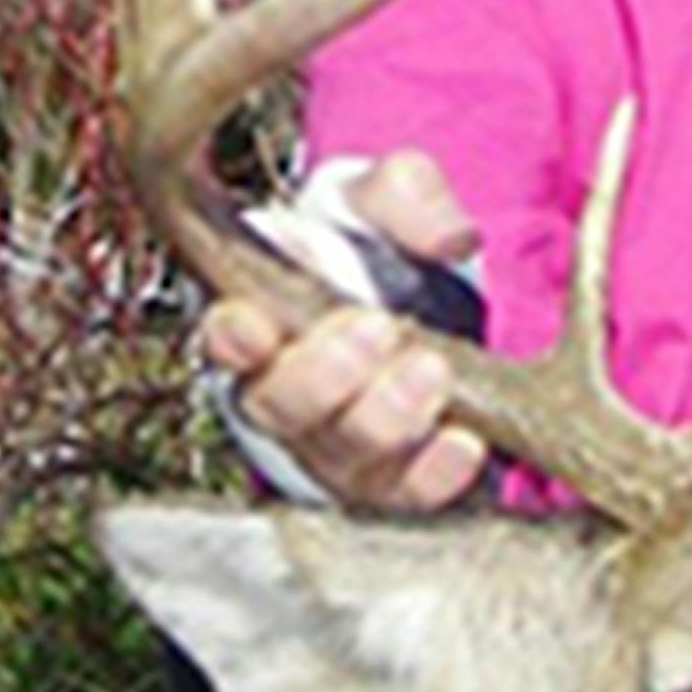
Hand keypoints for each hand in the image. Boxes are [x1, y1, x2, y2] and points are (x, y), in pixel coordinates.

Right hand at [198, 151, 489, 511]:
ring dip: (385, 419)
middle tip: (376, 330)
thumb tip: (447, 237)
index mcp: (263, 321)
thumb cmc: (378, 250)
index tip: (253, 322)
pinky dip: (435, 473)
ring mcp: (337, 448)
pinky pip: (406, 494)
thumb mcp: (385, 202)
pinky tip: (464, 443)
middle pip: (280, 407)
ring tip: (431, 372)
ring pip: (340, 457)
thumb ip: (406, 197)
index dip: (233, 338)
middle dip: (322, 374)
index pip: (226, 339)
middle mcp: (287, 396)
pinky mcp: (392, 481)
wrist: (430, 308)